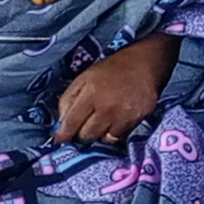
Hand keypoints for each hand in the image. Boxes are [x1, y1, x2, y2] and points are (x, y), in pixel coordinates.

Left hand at [52, 36, 176, 144]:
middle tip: (82, 127)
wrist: (145, 63)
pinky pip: (119, 136)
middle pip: (87, 135)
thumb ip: (68, 99)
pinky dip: (113, 132)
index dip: (63, 134)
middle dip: (81, 134)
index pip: (72, 122)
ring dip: (98, 134)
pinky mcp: (138, 120)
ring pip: (104, 139)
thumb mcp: (83, 78)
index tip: (58, 140)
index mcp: (90, 94)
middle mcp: (107, 108)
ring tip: (100, 122)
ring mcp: (124, 116)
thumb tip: (61, 122)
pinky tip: (114, 121)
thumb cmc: (111, 69)